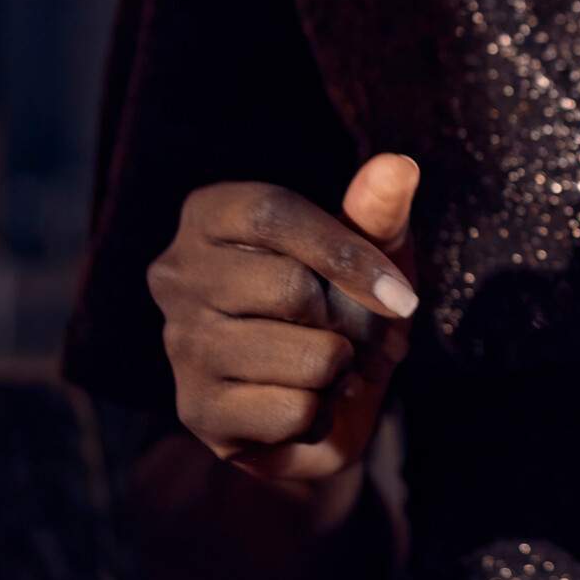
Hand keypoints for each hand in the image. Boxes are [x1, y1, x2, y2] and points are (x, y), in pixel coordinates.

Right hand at [146, 154, 420, 481]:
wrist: (329, 399)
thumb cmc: (347, 302)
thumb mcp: (372, 247)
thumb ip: (378, 210)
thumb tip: (398, 167)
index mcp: (210, 216)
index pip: (272, 215)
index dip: (347, 254)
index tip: (401, 294)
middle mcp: (178, 275)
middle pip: (292, 290)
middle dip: (356, 322)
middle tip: (365, 334)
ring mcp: (181, 345)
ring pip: (308, 358)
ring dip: (346, 370)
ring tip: (337, 366)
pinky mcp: (198, 411)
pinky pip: (297, 411)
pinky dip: (327, 412)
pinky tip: (311, 402)